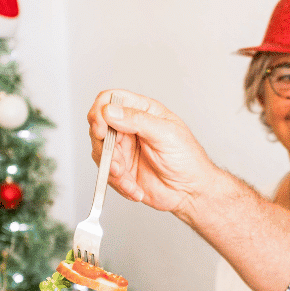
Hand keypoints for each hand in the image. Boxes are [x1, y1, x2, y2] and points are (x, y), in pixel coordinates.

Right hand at [87, 90, 218, 223]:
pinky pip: (107, 174)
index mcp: (144, 111)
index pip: (111, 99)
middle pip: (98, 127)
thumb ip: (137, 120)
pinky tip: (135, 189)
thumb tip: (110, 111)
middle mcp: (130, 128)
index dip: (100, 111)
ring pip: (100, 152)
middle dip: (104, 148)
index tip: (101, 129)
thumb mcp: (166, 134)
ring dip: (111, 168)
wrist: (191, 191)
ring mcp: (124, 148)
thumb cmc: (188, 159)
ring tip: (127, 178)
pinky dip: (118, 184)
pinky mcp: (122, 169)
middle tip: (116, 163)